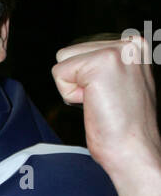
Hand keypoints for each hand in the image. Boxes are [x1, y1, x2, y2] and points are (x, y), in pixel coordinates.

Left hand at [52, 36, 160, 182]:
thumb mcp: (121, 83)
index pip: (84, 50)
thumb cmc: (124, 126)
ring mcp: (116, 52)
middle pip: (71, 52)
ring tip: (101, 102)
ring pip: (63, 60)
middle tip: (106, 101)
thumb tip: (78, 57)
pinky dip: (70, 95)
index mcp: (136, 45)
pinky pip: (59, 74)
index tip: (111, 97)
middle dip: (79, 81)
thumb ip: (106, 65)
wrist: (133, 151)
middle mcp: (130, 43)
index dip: (87, 79)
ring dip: (74, 87)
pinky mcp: (99, 64)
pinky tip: (95, 105)